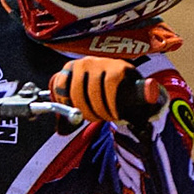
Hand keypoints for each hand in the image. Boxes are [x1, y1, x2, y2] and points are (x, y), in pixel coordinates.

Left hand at [50, 57, 165, 124]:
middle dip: (85, 111)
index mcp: (72, 68)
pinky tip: (116, 112)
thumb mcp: (86, 100)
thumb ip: (73, 112)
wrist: (134, 87)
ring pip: (93, 92)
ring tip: (108, 116)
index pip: (59, 85)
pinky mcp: (118, 68)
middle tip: (95, 119)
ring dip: (100, 110)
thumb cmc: (105, 95)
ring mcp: (101, 63)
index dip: (63, 103)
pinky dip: (111, 105)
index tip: (72, 115)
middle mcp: (84, 62)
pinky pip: (110, 89)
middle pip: (76, 91)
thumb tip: (61, 130)